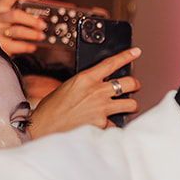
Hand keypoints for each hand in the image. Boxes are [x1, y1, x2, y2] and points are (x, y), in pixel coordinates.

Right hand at [0, 0, 46, 54]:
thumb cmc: (7, 27)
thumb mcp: (12, 16)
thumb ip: (24, 12)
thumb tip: (45, 12)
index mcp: (1, 7)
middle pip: (15, 15)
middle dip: (32, 20)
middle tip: (43, 25)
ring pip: (17, 31)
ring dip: (33, 34)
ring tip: (41, 36)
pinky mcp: (1, 45)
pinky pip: (16, 46)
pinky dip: (27, 46)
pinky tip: (33, 46)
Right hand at [28, 48, 142, 136]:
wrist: (43, 128)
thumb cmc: (52, 109)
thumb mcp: (68, 87)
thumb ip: (87, 85)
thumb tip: (101, 87)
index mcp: (85, 79)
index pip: (111, 63)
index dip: (126, 56)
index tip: (135, 52)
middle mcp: (96, 92)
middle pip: (129, 83)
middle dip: (135, 85)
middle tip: (133, 88)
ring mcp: (102, 108)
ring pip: (131, 104)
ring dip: (131, 106)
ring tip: (125, 108)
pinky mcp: (103, 124)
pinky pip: (117, 124)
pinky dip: (113, 125)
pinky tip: (105, 126)